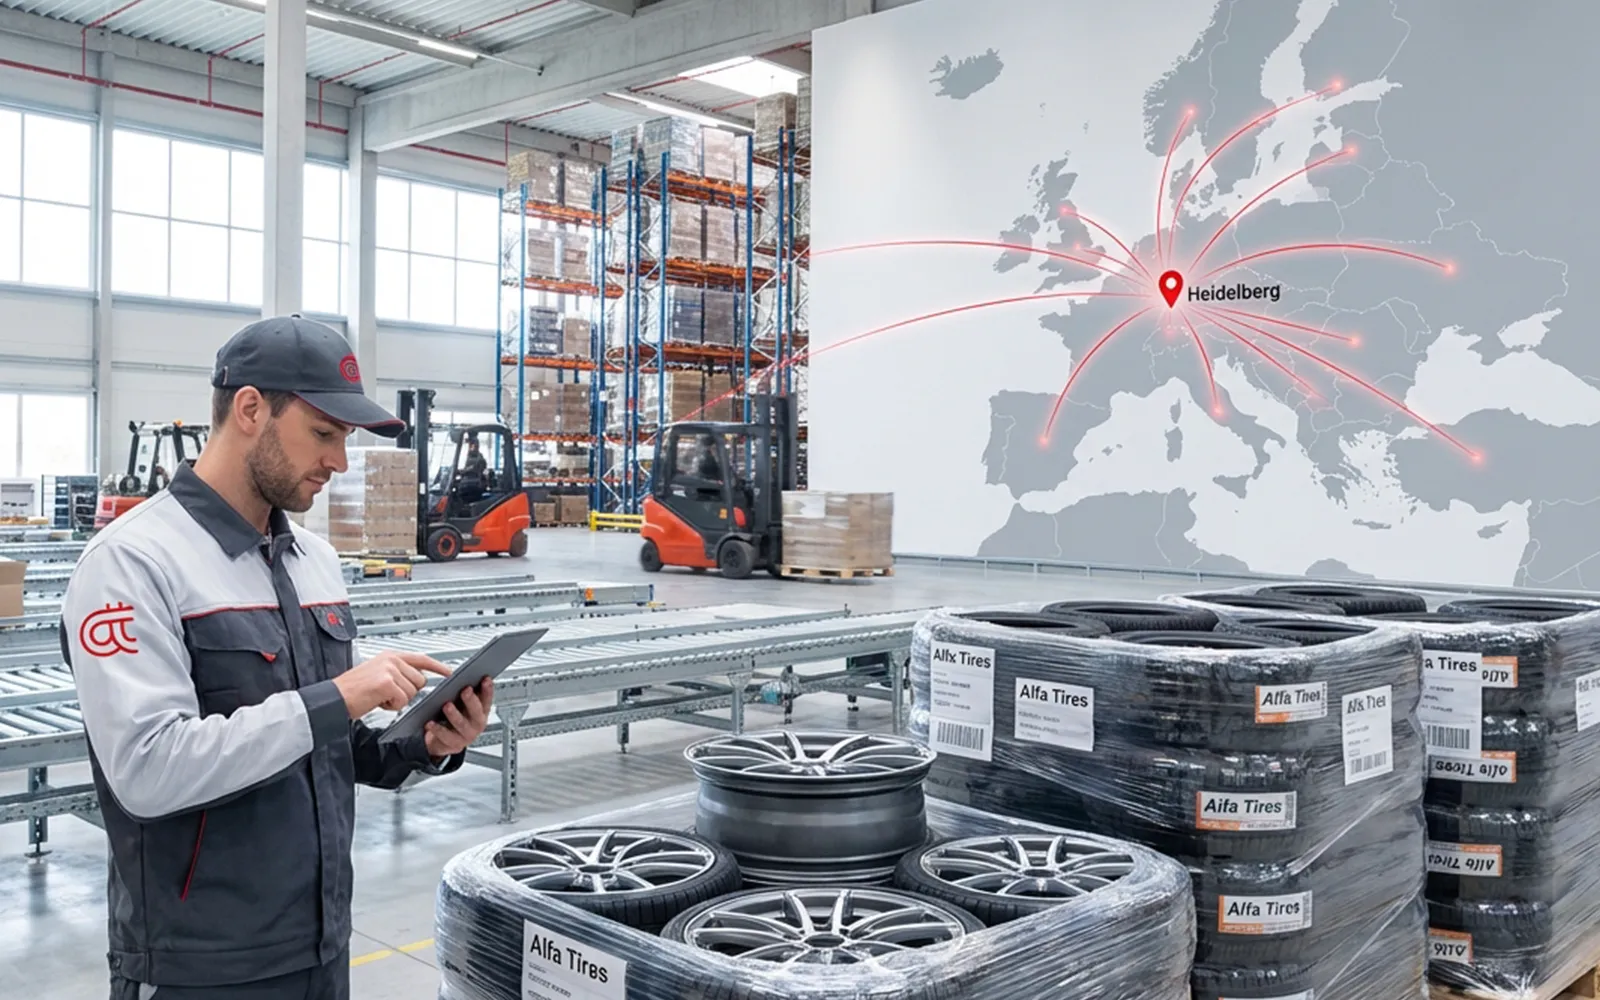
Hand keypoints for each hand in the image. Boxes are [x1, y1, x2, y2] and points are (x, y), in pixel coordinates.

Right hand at [332, 650, 449, 717]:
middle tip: (386, 694)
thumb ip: (398, 673)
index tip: (448, 672)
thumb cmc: (353, 691)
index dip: (437, 666)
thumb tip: (419, 680)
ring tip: (379, 697)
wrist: (333, 699)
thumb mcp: (377, 674)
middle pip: (419, 681)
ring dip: (397, 700)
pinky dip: (391, 706)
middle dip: (407, 692)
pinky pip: (402, 700)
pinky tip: (377, 701)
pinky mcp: (386, 682)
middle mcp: (391, 660)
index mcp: (390, 656)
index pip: (421, 659)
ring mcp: (389, 669)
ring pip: (411, 692)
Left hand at [425, 677, 493, 757]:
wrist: (445, 742)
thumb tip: (464, 676)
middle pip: (476, 712)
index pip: (487, 699)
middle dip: (471, 700)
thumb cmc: (455, 718)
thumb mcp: (463, 706)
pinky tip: (430, 722)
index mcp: (481, 712)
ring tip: (447, 705)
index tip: (485, 678)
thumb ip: (467, 695)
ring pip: (461, 724)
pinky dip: (437, 729)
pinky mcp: (454, 744)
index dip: (488, 689)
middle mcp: (477, 724)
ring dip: (454, 714)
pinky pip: (445, 736)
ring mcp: (467, 736)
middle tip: (465, 690)